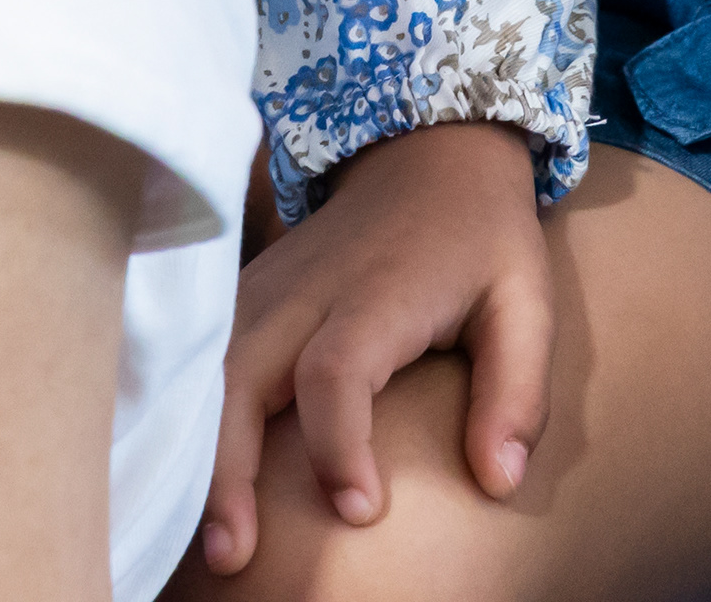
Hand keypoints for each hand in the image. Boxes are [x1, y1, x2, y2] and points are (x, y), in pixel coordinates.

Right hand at [196, 119, 551, 574]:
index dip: (339, 443)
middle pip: (242, 374)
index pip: (335, 370)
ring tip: (206, 541)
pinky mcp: (245, 298)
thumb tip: (500, 481)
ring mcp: (265, 290)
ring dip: (196, 454)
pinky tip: (186, 483)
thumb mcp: (524, 302)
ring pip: (207, 372)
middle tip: (235, 554)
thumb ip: (516, 392)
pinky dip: (187, 422)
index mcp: (377, 291)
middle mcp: (305, 291)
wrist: (427, 155)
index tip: (360, 509)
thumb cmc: (480, 240)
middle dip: (229, 467)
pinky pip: (200, 362)